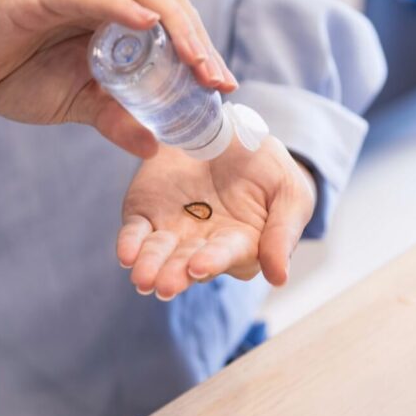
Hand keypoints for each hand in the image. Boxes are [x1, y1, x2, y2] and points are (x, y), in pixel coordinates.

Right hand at [0, 0, 236, 157]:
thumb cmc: (13, 79)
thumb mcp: (77, 104)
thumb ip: (116, 118)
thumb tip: (155, 146)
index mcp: (109, 11)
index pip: (169, 19)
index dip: (201, 47)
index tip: (223, 86)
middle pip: (164, 0)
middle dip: (197, 40)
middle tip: (218, 80)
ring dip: (173, 26)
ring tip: (196, 62)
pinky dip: (121, 7)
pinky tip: (146, 25)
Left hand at [117, 136, 315, 299]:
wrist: (225, 131)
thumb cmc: (266, 166)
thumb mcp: (288, 191)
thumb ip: (283, 233)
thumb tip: (279, 278)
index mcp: (241, 244)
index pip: (227, 255)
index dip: (213, 260)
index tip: (199, 266)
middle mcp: (204, 246)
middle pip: (188, 263)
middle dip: (176, 274)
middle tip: (164, 284)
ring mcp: (172, 233)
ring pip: (159, 254)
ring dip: (150, 266)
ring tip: (142, 277)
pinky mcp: (146, 216)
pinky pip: (135, 233)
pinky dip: (129, 244)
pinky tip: (126, 255)